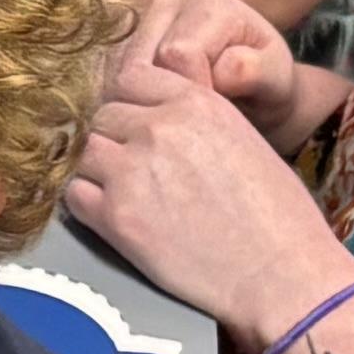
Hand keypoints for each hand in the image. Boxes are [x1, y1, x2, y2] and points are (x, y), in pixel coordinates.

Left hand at [67, 51, 353, 344]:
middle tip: (130, 168)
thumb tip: (157, 120)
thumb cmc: (277, 214)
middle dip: (112, 138)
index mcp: (196, 103)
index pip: (130, 79)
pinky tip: (112, 216)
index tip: (137, 127)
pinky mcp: (116, 217)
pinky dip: (85, 203)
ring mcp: (131, 171)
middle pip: (102, 116)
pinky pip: (74, 195)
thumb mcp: (244, 139)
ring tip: (123, 193)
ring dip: (95, 170)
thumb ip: (195, 121)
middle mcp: (159, 128)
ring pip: (83, 153)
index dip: (129, 104)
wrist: (280, 273)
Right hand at [119, 0, 333, 145]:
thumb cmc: (269, 87)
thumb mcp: (278, 83)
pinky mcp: (126, 45)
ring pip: (120, 72)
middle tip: (192, 122)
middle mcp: (170, 3)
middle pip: (142, 62)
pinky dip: (133, 100)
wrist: (257, 92)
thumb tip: (226, 68)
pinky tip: (159, 113)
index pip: (178, 54)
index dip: (191, 94)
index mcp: (210, 4)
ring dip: (146, 101)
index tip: (212, 117)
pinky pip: (112, 78)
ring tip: (178, 116)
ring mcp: (144, 23)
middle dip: (165, 99)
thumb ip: (256, 72)